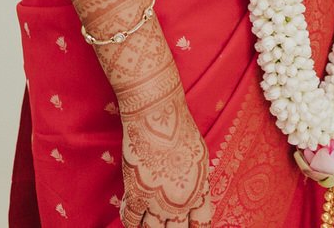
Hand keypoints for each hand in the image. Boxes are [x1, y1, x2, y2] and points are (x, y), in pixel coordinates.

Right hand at [120, 100, 212, 226]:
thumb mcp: (199, 158)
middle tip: (166, 225)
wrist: (158, 118)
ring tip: (148, 224)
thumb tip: (194, 194)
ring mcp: (157, 202)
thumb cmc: (180, 130)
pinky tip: (133, 218)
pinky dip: (131, 222)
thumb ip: (196, 182)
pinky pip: (131, 219)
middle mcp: (180, 202)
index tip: (188, 227)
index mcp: (199, 192)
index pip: (202, 224)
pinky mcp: (136, 195)